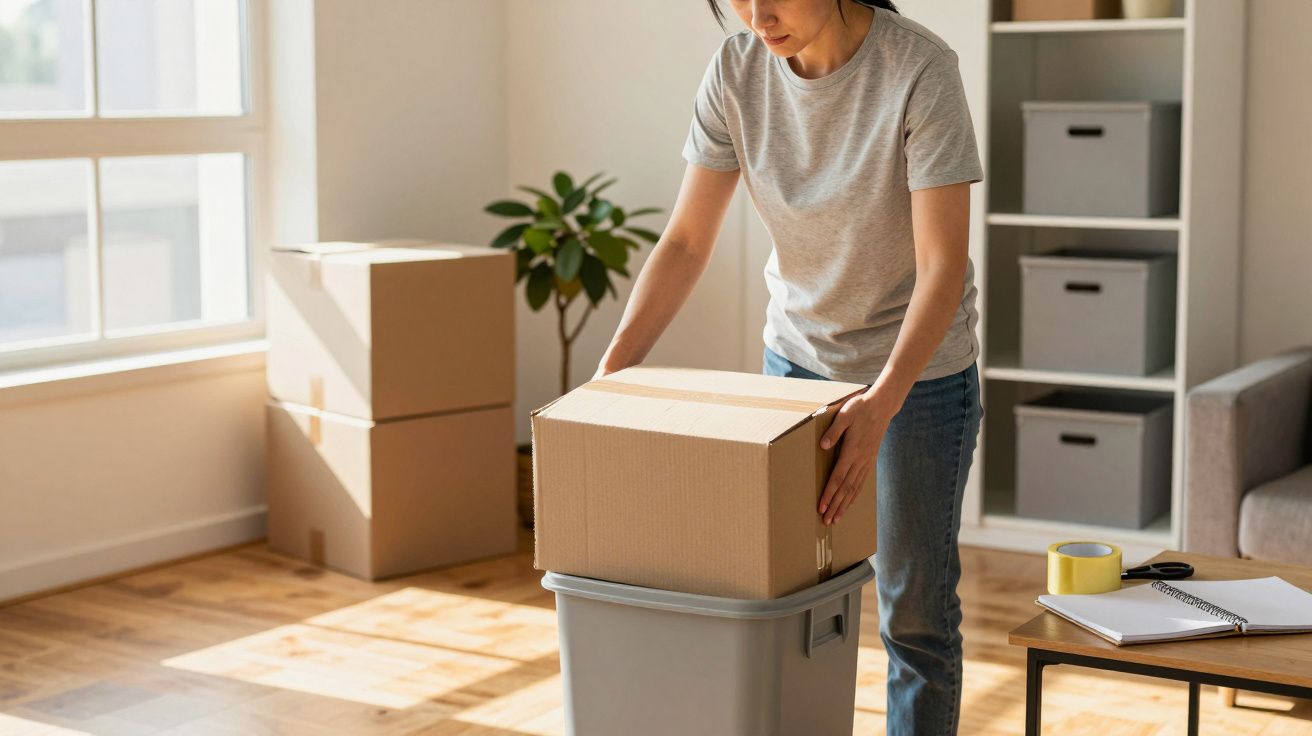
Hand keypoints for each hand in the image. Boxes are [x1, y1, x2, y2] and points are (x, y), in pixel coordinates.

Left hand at [817, 387, 898, 525]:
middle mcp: (860, 460)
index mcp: (852, 450)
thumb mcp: (845, 414)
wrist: (882, 406)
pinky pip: (861, 482)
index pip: (838, 478)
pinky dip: (854, 495)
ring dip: (844, 505)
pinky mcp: (870, 460)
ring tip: (836, 518)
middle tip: (826, 521)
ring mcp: (866, 461)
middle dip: (835, 506)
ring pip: (854, 488)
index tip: (821, 507)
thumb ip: (834, 431)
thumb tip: (823, 445)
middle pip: (845, 489)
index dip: (829, 494)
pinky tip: (849, 503)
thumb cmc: (861, 408)